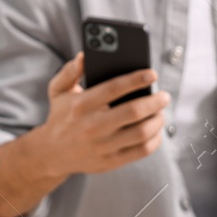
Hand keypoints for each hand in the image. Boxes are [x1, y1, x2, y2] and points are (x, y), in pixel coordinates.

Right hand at [30, 52, 172, 177]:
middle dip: (155, 101)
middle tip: (164, 96)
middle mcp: (92, 126)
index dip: (136, 79)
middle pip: (133, 112)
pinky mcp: (110, 161)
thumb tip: (84, 56)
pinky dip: (155, 139)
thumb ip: (70, 71)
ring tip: (161, 112)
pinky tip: (156, 130)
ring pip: (141, 132)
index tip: (152, 74)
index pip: (114, 88)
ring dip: (157, 120)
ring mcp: (102, 146)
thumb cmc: (61, 116)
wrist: (52, 153)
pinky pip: (142, 151)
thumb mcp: (58, 91)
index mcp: (81, 105)